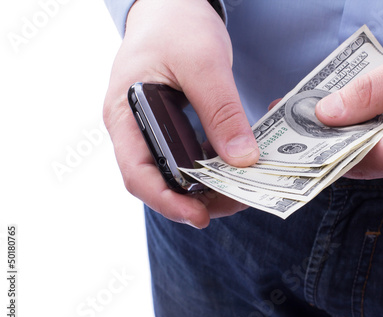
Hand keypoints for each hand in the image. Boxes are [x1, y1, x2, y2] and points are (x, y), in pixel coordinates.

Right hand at [103, 0, 258, 227]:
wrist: (172, 5)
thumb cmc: (175, 24)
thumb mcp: (202, 63)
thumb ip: (221, 111)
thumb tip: (242, 159)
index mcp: (125, 114)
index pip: (136, 173)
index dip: (166, 200)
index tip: (199, 216)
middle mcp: (135, 129)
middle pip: (160, 180)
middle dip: (197, 198)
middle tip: (236, 201)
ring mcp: (154, 129)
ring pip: (178, 173)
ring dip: (210, 185)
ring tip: (243, 188)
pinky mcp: (175, 127)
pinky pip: (192, 156)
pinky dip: (215, 165)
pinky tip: (239, 164)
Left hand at [316, 33, 382, 193]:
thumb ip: (369, 93)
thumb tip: (326, 115)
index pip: (359, 159)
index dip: (325, 142)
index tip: (296, 127)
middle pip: (363, 163)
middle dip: (334, 138)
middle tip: (306, 113)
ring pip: (374, 163)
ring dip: (353, 138)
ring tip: (337, 111)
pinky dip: (372, 141)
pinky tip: (367, 120)